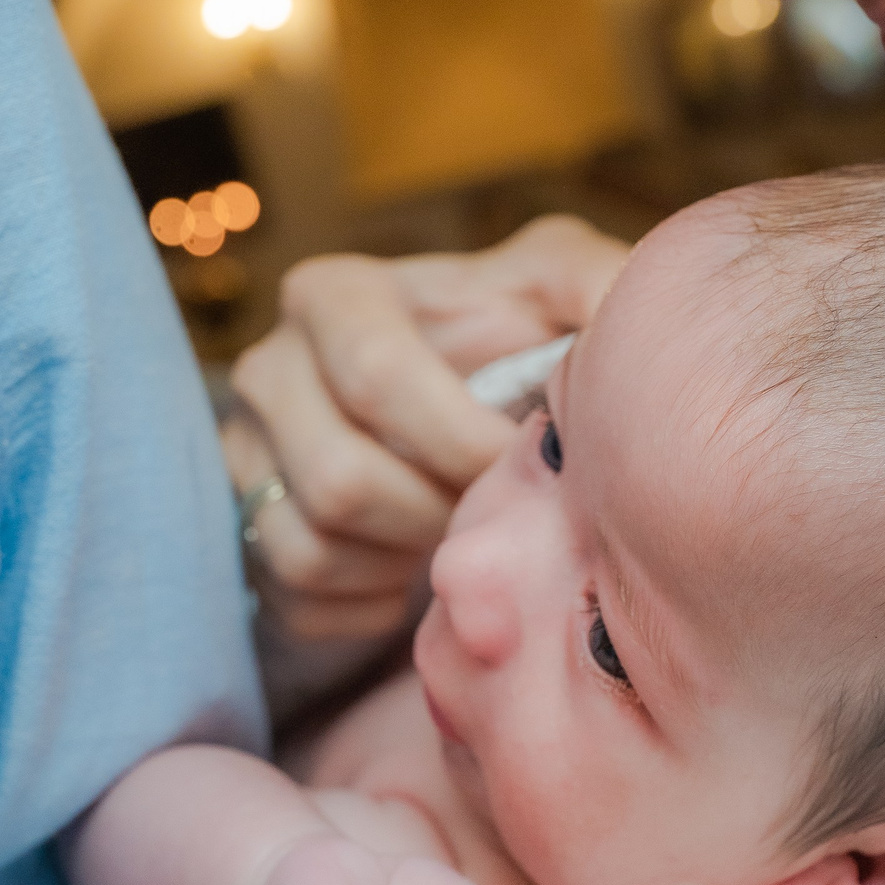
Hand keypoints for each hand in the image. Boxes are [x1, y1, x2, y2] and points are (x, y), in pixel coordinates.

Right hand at [227, 215, 629, 641]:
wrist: (463, 410)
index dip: (460, 440)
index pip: (375, 378)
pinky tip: (416, 572)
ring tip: (456, 532)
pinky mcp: (246, 530)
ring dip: (403, 561)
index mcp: (336, 295)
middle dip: (435, 512)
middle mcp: (269, 369)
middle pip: (338, 478)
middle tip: (492, 507)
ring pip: (308, 547)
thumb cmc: (519, 344)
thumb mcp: (562, 289)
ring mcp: (246, 455)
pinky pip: (296, 596)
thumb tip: (638, 311)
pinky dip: (369, 603)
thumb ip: (596, 280)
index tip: (519, 457)